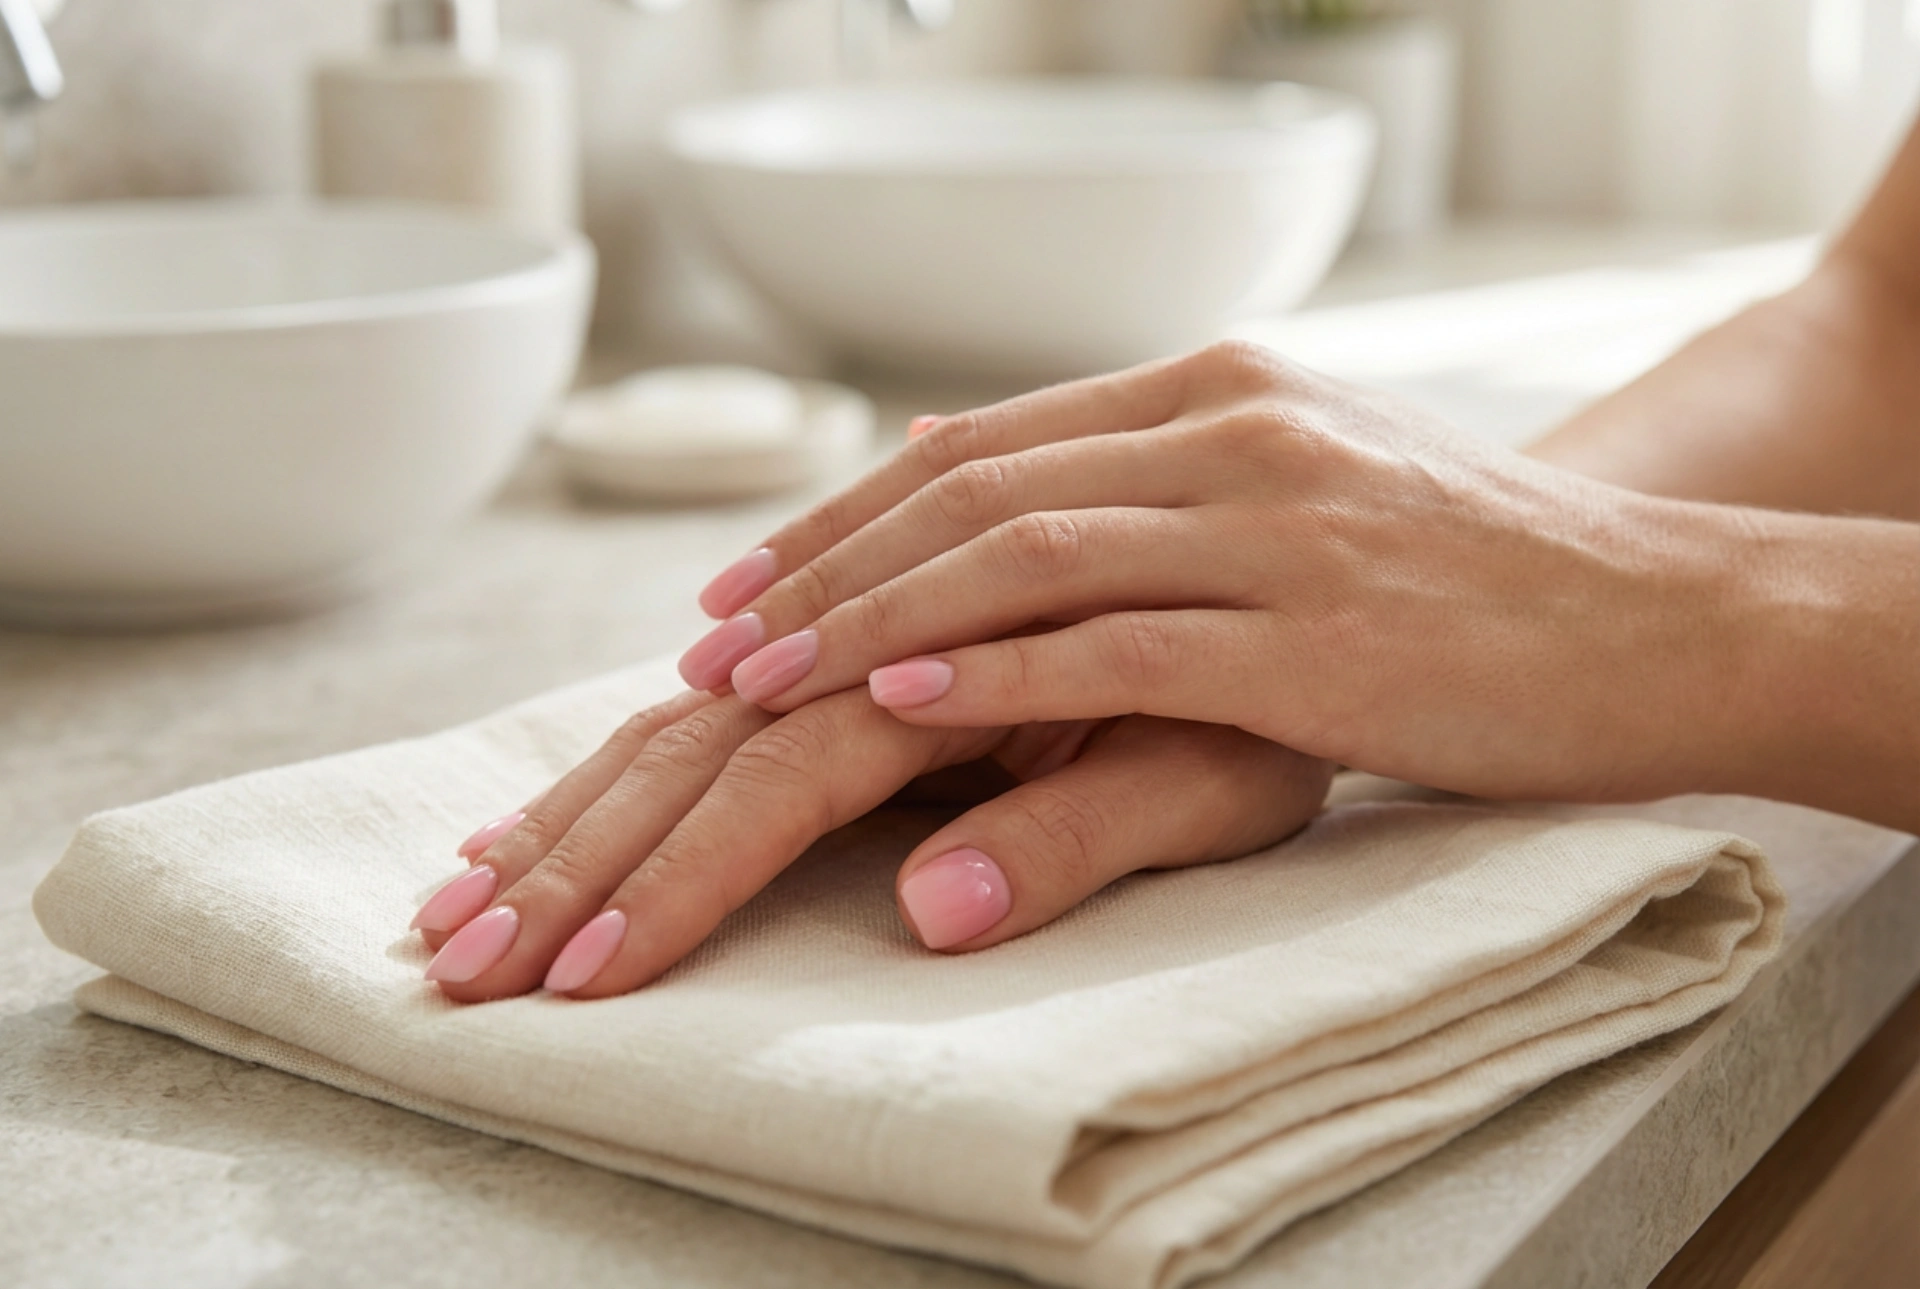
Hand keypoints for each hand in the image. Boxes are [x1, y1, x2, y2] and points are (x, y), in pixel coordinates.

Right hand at [411, 686, 1329, 1002]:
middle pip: (702, 736)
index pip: (787, 773)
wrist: (1338, 586)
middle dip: (574, 847)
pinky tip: (570, 785)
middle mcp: (907, 631)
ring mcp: (881, 639)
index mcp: (976, 655)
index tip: (580, 969)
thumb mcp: (1221, 779)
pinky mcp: (876, 651)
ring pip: (696, 711)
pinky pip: (740, 693)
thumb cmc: (1290, 700)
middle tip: (451, 950)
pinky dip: (641, 749)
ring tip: (454, 885)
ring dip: (572, 800)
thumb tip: (931, 914)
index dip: (680, 874)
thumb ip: (1079, 833)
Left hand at [681, 341, 1766, 804]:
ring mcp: (1275, 525)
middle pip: (970, 489)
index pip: (980, 443)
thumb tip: (962, 501)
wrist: (1657, 618)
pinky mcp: (1319, 634)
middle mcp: (1231, 432)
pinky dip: (1000, 679)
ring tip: (757, 685)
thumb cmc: (1462, 577)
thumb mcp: (1295, 497)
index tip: (744, 587)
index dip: (842, 515)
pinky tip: (903, 711)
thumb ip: (1136, 495)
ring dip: (871, 625)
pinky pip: (1122, 645)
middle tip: (710, 647)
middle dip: (820, 572)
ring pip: (1021, 557)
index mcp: (1216, 392)